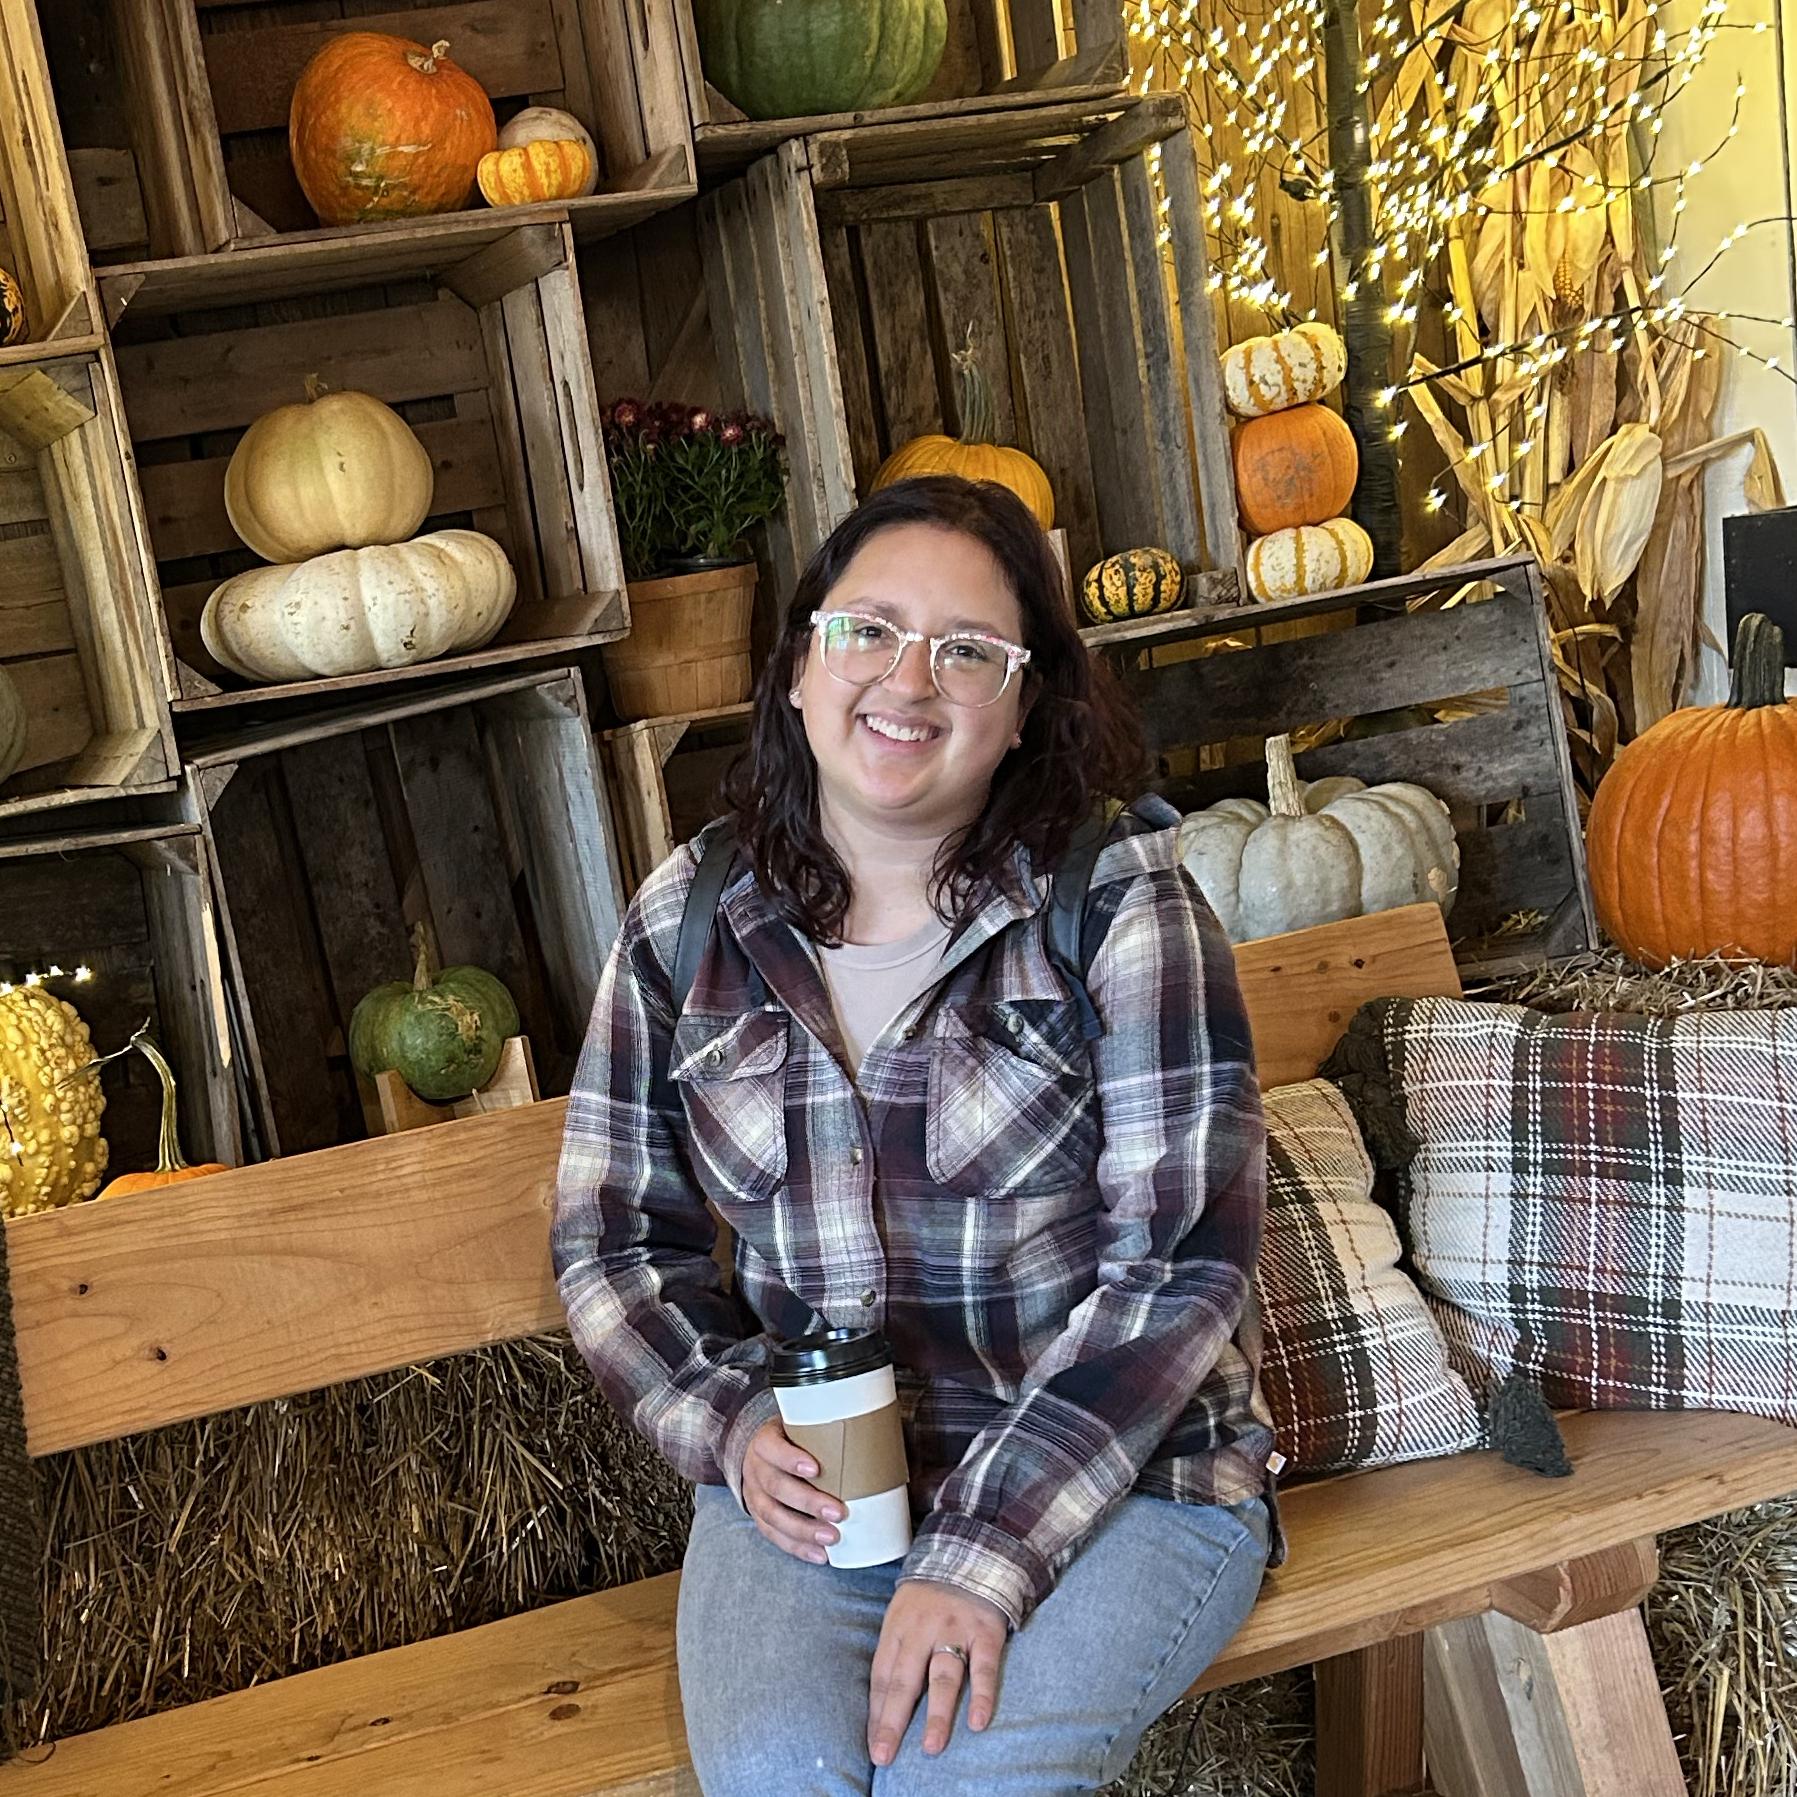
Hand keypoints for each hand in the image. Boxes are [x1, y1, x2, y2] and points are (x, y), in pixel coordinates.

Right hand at [741, 1419, 843, 1561]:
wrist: (760, 1454)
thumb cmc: (792, 1439)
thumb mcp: (799, 1427)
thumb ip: (824, 1431)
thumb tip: (873, 1432)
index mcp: (764, 1442)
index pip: (773, 1449)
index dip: (791, 1460)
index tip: (817, 1470)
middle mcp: (755, 1469)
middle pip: (777, 1486)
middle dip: (808, 1502)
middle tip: (839, 1512)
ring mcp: (754, 1496)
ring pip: (773, 1516)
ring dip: (804, 1531)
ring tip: (832, 1538)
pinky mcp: (758, 1517)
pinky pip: (774, 1535)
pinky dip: (798, 1547)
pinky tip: (820, 1554)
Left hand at [867, 1580, 1006, 1765]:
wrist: (970, 1549)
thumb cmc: (929, 1596)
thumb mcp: (903, 1614)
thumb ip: (897, 1653)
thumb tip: (883, 1703)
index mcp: (897, 1627)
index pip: (882, 1676)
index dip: (877, 1713)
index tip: (875, 1746)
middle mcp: (922, 1630)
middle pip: (905, 1680)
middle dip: (894, 1721)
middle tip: (885, 1755)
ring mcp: (955, 1630)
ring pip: (943, 1676)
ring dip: (937, 1714)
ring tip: (931, 1747)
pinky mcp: (985, 1631)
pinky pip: (984, 1667)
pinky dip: (982, 1694)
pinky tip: (978, 1721)